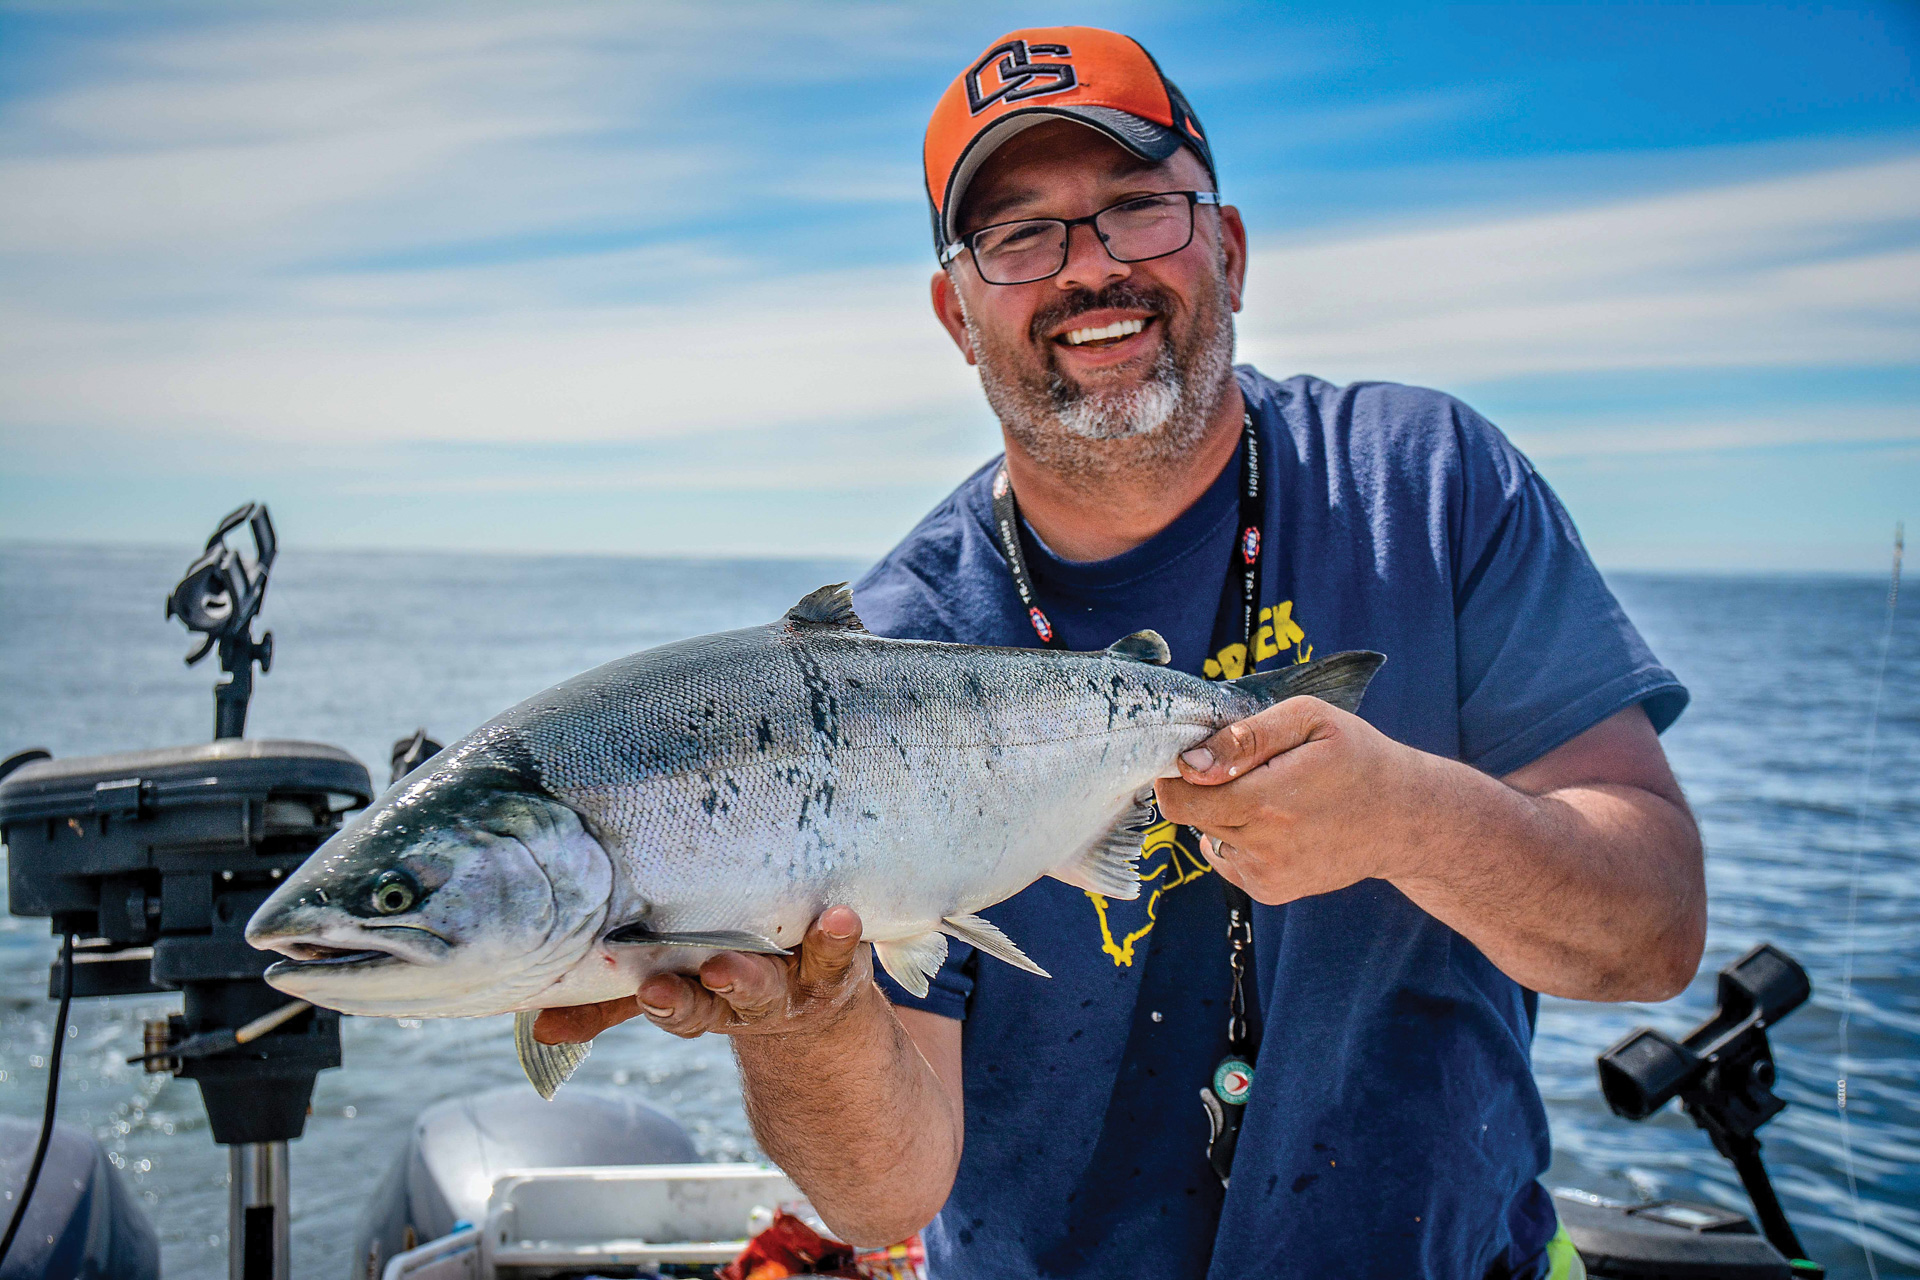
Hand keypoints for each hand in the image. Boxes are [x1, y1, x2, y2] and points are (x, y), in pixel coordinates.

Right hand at [533, 906, 872, 1043]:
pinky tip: (839, 917)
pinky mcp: (836, 963)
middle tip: (710, 971)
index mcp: (703, 1000)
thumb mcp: (674, 988)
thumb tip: (540, 1025)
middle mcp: (746, 997)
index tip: (651, 989)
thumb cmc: (729, 974)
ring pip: (774, 983)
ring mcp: (792, 982)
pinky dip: (837, 938)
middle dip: (712, 991)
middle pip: (726, 999)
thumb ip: (609, 1003)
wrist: (820, 1008)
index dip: (665, 1002)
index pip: (678, 1007)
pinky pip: (837, 952)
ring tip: (756, 955)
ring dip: (765, 972)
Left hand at [1153, 696, 1438, 905]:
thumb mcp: (1309, 720)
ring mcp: (1267, 875)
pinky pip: (1230, 859)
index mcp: (1267, 800)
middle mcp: (1263, 846)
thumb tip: (1190, 763)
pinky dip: (1242, 838)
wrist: (1405, 819)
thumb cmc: (1357, 757)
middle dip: (1202, 789)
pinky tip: (1280, 824)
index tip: (1197, 754)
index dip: (1177, 773)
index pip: (1179, 799)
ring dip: (1225, 814)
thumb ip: (1245, 737)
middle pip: (1190, 816)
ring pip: (1210, 835)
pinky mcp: (1272, 891)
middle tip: (1242, 770)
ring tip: (1273, 796)